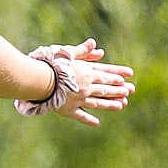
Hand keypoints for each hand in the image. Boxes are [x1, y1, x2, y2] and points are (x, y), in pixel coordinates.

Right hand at [17, 42, 134, 125]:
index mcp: (86, 73)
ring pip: (98, 103)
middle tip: (130, 91)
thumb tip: (95, 45)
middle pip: (105, 89)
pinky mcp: (68, 109)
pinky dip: (89, 119)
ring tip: (122, 105)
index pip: (106, 73)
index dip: (118, 74)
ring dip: (110, 104)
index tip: (130, 76)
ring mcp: (78, 99)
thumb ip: (82, 51)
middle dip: (119, 89)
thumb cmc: (50, 64)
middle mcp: (86, 87)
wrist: (38, 81)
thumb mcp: (67, 53)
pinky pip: (81, 116)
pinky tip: (97, 123)